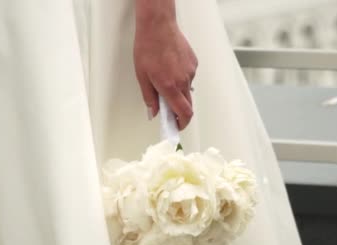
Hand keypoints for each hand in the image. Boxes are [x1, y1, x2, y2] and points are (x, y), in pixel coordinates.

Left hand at [134, 0, 197, 129]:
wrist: (158, 26)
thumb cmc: (148, 47)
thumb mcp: (142, 76)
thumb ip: (149, 97)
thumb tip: (153, 112)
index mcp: (169, 86)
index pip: (183, 113)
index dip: (181, 124)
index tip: (176, 127)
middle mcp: (183, 81)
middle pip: (188, 105)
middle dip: (180, 112)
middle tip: (169, 111)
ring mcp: (190, 72)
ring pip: (187, 90)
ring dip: (179, 92)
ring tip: (165, 79)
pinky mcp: (194, 63)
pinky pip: (189, 77)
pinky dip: (181, 79)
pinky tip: (171, 68)